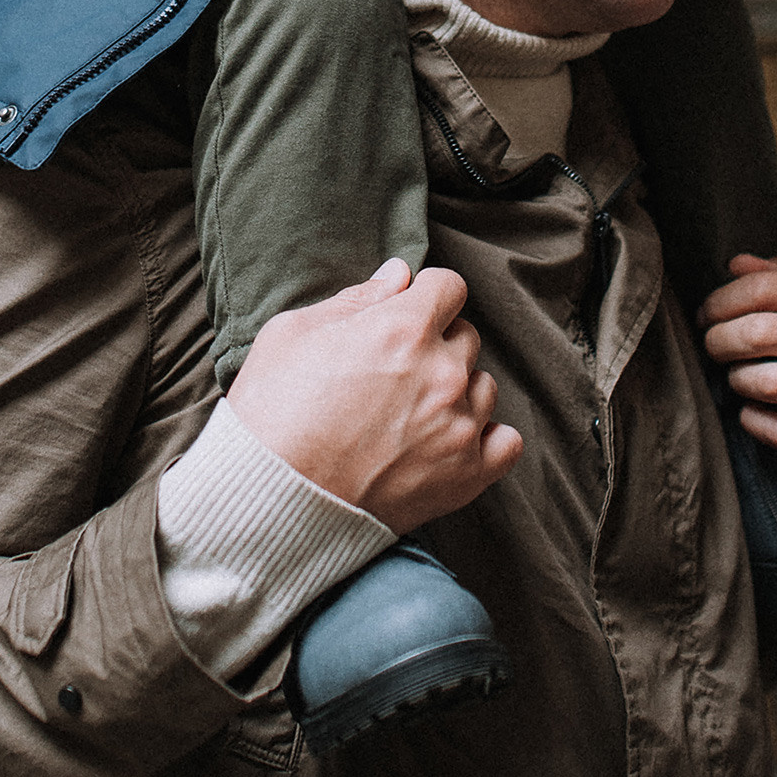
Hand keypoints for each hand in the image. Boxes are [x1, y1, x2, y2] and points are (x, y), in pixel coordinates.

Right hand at [228, 261, 522, 530]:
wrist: (272, 500)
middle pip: (465, 337)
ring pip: (483, 387)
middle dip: (436, 344)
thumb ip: (356, 298)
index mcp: (403, 328)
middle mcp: (441, 372)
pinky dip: (485, 438)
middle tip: (394, 372)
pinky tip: (451, 440)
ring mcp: (458, 426)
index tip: (406, 315)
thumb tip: (399, 276)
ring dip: (456, 391)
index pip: (450, 287)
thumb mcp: (293, 333)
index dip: (425, 297)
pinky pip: (505, 442)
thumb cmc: (271, 413)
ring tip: (412, 413)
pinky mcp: (466, 475)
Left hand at [697, 255, 776, 471]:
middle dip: (720, 340)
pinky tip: (751, 412)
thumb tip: (737, 265)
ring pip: (770, 384)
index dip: (724, 300)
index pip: (769, 289)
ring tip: (736, 377)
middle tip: (713, 346)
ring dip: (737, 380)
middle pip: (761, 333)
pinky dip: (756, 422)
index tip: (708, 313)